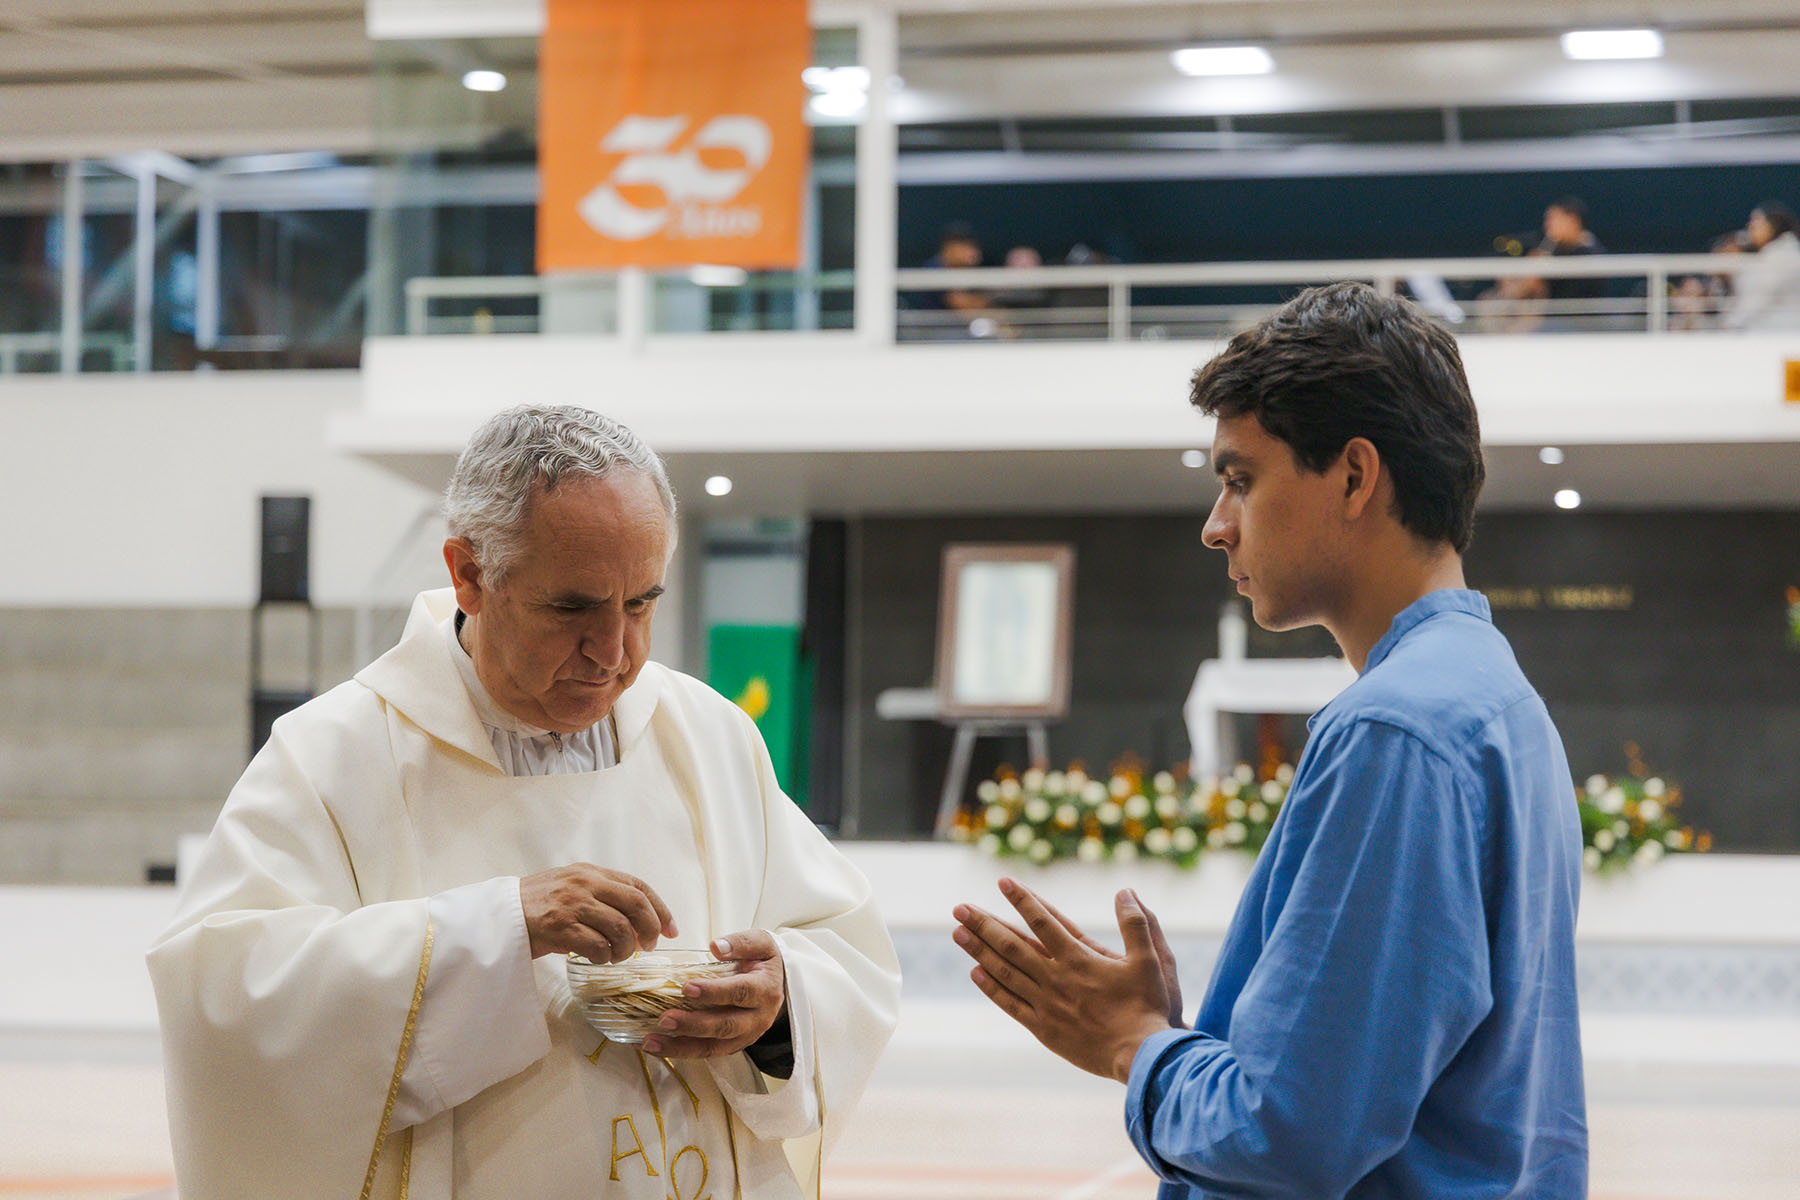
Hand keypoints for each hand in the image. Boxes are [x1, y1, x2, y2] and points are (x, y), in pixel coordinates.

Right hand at [519, 864, 676, 962]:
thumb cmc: (537, 907)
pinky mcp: (559, 926)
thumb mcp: (572, 890)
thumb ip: (602, 900)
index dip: (661, 909)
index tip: (672, 930)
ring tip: (616, 957)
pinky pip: (597, 945)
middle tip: (647, 948)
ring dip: (625, 949)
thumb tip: (640, 929)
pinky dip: (604, 957)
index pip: (638, 886)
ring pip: (620, 928)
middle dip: (650, 930)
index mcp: (591, 872)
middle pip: (636, 904)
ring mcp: (572, 903)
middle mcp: (584, 882)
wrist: (498, 915)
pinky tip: (597, 959)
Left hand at [643, 929, 784, 1058]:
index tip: (687, 988)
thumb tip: (716, 947)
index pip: (740, 992)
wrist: (779, 985)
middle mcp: (758, 1018)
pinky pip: (705, 1052)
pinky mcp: (732, 1046)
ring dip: (679, 1046)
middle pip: (724, 1026)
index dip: (714, 992)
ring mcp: (745, 1036)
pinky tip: (655, 1045)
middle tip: (664, 1019)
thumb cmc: (764, 962)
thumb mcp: (761, 944)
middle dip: (692, 1024)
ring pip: (712, 1047)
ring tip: (650, 1041)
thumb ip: (740, 943)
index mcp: (765, 990)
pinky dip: (679, 1051)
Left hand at [953, 879, 1179, 1081]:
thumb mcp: (1151, 960)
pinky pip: (1011, 1005)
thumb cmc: (1148, 1008)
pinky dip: (992, 988)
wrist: (1141, 1057)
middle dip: (984, 923)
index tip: (1003, 881)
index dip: (1022, 899)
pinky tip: (976, 973)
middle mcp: (1057, 979)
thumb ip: (1137, 923)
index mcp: (1079, 959)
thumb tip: (1124, 891)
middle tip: (958, 906)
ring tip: (957, 932)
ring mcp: (1047, 1005)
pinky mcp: (1044, 1029)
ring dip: (979, 950)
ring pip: (1005, 972)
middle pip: (1012, 944)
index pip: (1043, 921)